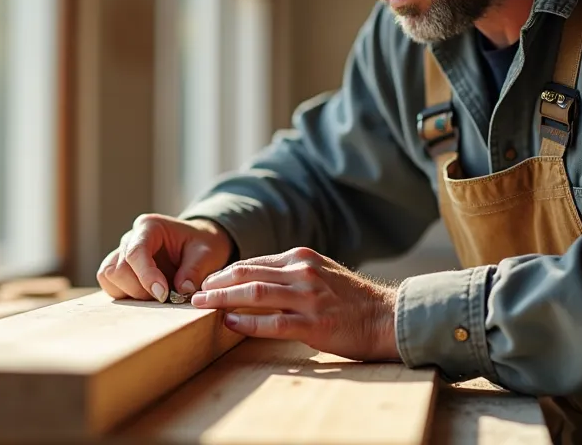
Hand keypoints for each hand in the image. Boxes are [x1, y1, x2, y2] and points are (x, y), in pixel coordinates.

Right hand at [96, 214, 233, 301]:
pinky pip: (110, 283)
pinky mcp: (120, 268)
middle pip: (118, 268)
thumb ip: (195, 270)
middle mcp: (131, 238)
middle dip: (140, 289)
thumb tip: (182, 291)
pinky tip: (146, 295)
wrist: (198, 244)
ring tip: (155, 295)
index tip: (163, 295)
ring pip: (109, 276)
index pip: (136, 252)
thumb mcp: (207, 254)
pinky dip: (125, 295)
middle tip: (165, 296)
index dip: (146, 276)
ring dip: (130, 293)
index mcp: (150, 226)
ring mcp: (122, 253)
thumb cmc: (202, 244)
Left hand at [190, 247, 399, 361]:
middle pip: (248, 273)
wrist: (387, 317)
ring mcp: (309, 297)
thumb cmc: (353, 300)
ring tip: (202, 306)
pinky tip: (229, 324)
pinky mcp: (315, 323)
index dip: (226, 272)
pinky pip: (273, 322)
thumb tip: (257, 282)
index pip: (254, 262)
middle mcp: (303, 272)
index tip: (207, 282)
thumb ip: (293, 274)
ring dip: (223, 299)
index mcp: (302, 258)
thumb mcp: (322, 273)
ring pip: (255, 293)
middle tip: (194, 293)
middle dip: (216, 283)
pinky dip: (247, 322)